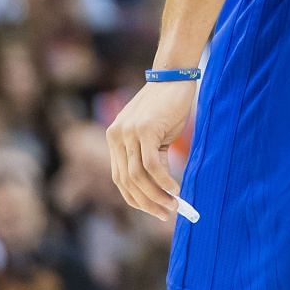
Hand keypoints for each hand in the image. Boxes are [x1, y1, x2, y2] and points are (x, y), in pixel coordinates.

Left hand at [107, 80, 194, 221]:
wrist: (175, 75)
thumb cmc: (169, 105)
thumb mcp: (156, 135)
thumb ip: (151, 157)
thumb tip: (161, 189)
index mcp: (115, 139)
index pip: (120, 178)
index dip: (137, 198)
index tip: (155, 209)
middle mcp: (116, 137)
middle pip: (127, 182)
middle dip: (147, 202)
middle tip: (166, 213)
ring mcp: (128, 134)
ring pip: (138, 177)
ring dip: (156, 196)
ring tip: (173, 206)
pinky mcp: (144, 131)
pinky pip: (151, 165)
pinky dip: (164, 181)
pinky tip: (175, 189)